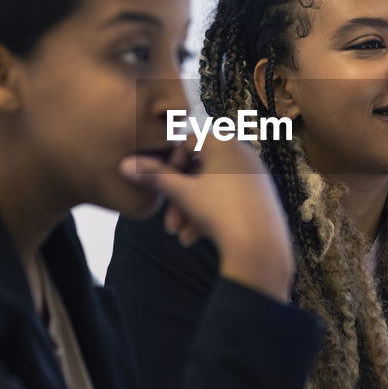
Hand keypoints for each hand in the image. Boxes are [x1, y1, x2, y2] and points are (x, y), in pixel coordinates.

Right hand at [120, 138, 294, 300]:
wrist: (260, 245)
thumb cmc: (220, 212)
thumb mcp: (183, 193)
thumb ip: (154, 177)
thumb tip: (124, 164)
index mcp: (223, 142)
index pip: (187, 143)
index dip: (170, 166)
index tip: (163, 190)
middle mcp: (242, 152)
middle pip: (199, 171)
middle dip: (180, 199)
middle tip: (170, 226)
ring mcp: (255, 173)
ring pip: (213, 188)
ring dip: (193, 212)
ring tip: (184, 238)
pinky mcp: (263, 194)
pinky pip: (231, 198)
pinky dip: (213, 214)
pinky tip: (200, 238)